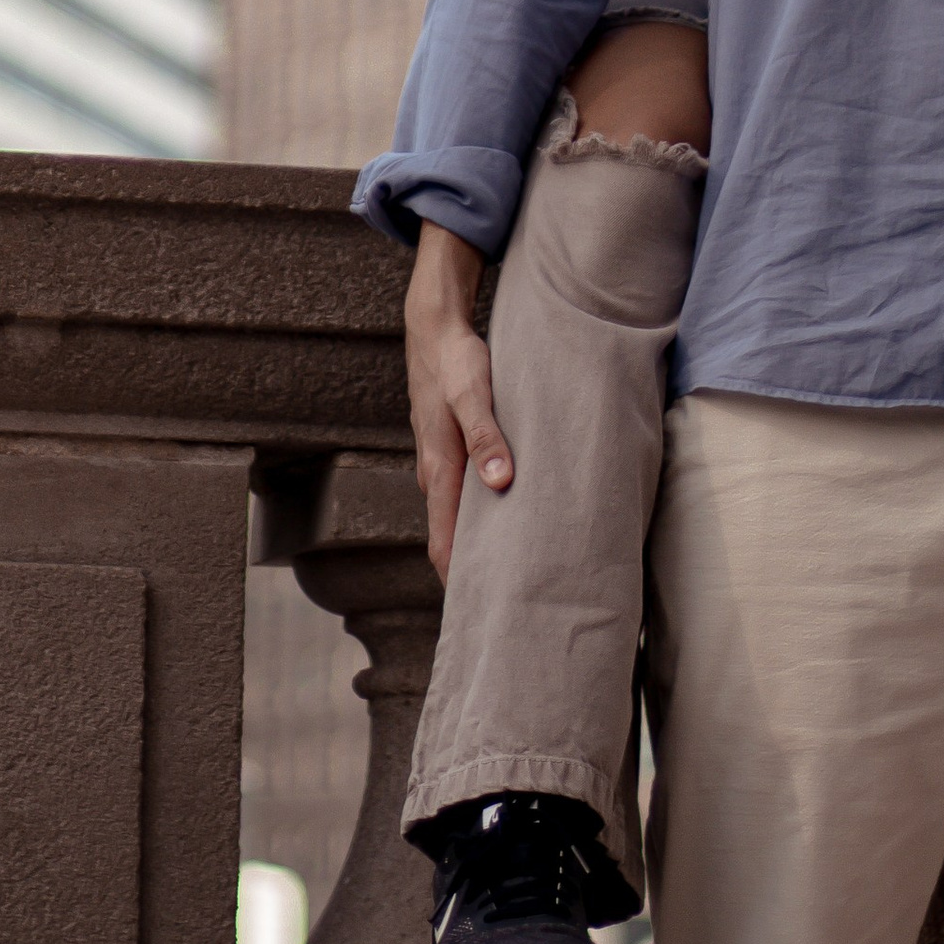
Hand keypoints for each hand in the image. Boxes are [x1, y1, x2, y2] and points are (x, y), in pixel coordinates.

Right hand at [405, 221, 512, 582]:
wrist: (434, 326)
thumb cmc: (455, 361)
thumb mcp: (473, 394)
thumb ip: (487, 436)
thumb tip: (500, 483)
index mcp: (439, 470)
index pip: (442, 544)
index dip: (456, 583)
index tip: (477, 616)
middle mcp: (434, 473)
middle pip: (448, 538)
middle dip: (469, 572)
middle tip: (504, 604)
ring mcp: (439, 461)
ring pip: (455, 516)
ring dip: (476, 542)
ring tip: (509, 568)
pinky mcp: (450, 448)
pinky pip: (462, 494)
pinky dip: (479, 513)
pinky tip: (504, 514)